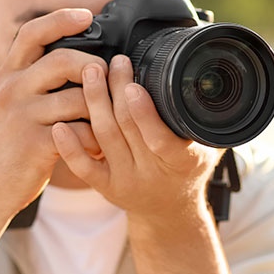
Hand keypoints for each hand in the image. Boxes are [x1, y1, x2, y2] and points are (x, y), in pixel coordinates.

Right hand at [0, 9, 106, 215]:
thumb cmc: (11, 142)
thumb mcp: (14, 101)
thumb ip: (37, 77)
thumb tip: (80, 56)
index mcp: (9, 74)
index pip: (31, 33)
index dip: (60, 19)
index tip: (87, 15)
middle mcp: (12, 89)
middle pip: (62, 60)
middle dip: (94, 67)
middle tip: (109, 80)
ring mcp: (22, 116)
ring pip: (78, 99)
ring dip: (101, 110)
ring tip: (110, 120)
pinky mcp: (35, 144)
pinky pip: (81, 132)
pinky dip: (96, 139)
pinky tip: (99, 146)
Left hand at [51, 54, 223, 223]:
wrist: (171, 211)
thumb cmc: (190, 171)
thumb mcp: (211, 148)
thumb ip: (210, 120)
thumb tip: (214, 81)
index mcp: (181, 162)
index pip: (160, 138)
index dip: (144, 112)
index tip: (133, 85)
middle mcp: (151, 173)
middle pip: (126, 127)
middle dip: (116, 90)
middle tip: (112, 61)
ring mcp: (125, 181)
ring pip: (104, 137)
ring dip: (94, 101)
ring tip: (90, 71)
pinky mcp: (105, 187)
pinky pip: (83, 167)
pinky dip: (69, 146)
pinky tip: (59, 124)